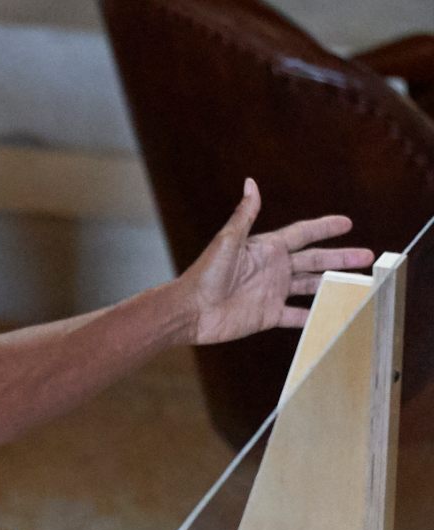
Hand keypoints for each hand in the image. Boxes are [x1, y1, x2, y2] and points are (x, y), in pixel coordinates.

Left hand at [179, 178, 374, 344]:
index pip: (303, 234)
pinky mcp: (268, 314)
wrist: (191, 310)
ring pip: (311, 287)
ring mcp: (272, 292)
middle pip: (314, 260)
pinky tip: (334, 315)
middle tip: (367, 256)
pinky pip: (297, 315)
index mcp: (266, 248)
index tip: (347, 222)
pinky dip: (315, 316)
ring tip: (359, 285)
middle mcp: (273, 269)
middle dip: (340, 258)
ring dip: (333, 285)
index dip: (324, 227)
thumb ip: (245, 214)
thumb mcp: (228, 241)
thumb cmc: (205, 274)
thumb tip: (251, 183)